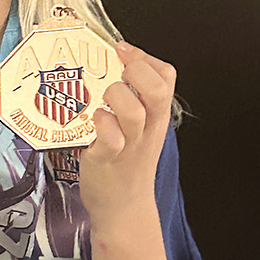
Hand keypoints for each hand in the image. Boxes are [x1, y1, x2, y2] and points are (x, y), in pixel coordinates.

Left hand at [78, 42, 175, 227]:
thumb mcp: (138, 129)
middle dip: (137, 70)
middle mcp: (147, 128)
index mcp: (155, 116)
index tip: (122, 50)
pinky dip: (101, 124)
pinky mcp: (107, 159)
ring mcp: (129, 144)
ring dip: (116, 97)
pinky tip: (94, 122)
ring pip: (133, 111)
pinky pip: (110, 137)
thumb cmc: (123, 163)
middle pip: (157, 88)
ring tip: (103, 101)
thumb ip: (131, 101)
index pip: (166, 76)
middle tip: (117, 72)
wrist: (123, 208)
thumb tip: (107, 68)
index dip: (145, 57)